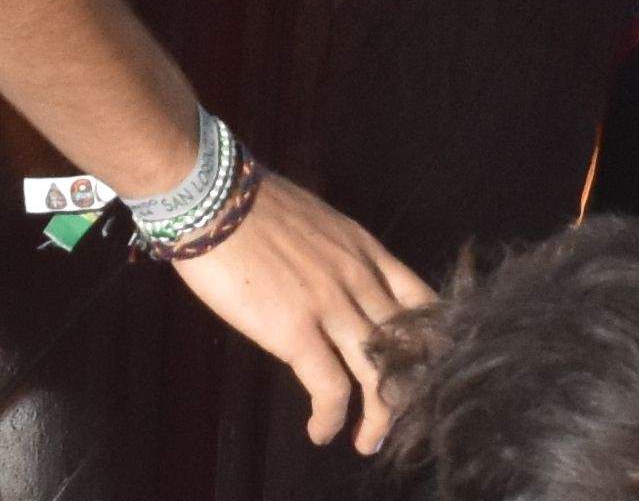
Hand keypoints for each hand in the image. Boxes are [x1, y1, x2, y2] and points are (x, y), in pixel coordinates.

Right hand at [174, 171, 433, 446]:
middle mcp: (359, 279)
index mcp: (364, 250)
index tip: (420, 370)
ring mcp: (331, 306)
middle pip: (408, 347)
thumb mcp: (314, 220)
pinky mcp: (297, 331)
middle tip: (398, 417)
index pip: (423, 302)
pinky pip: (330, 389)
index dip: (430, 344)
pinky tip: (320, 430)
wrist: (208, 196)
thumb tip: (335, 278)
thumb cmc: (247, 202)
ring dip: (379, 418)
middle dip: (409, 390)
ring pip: (379, 375)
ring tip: (367, 441)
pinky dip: (330, 418)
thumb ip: (335, 253)